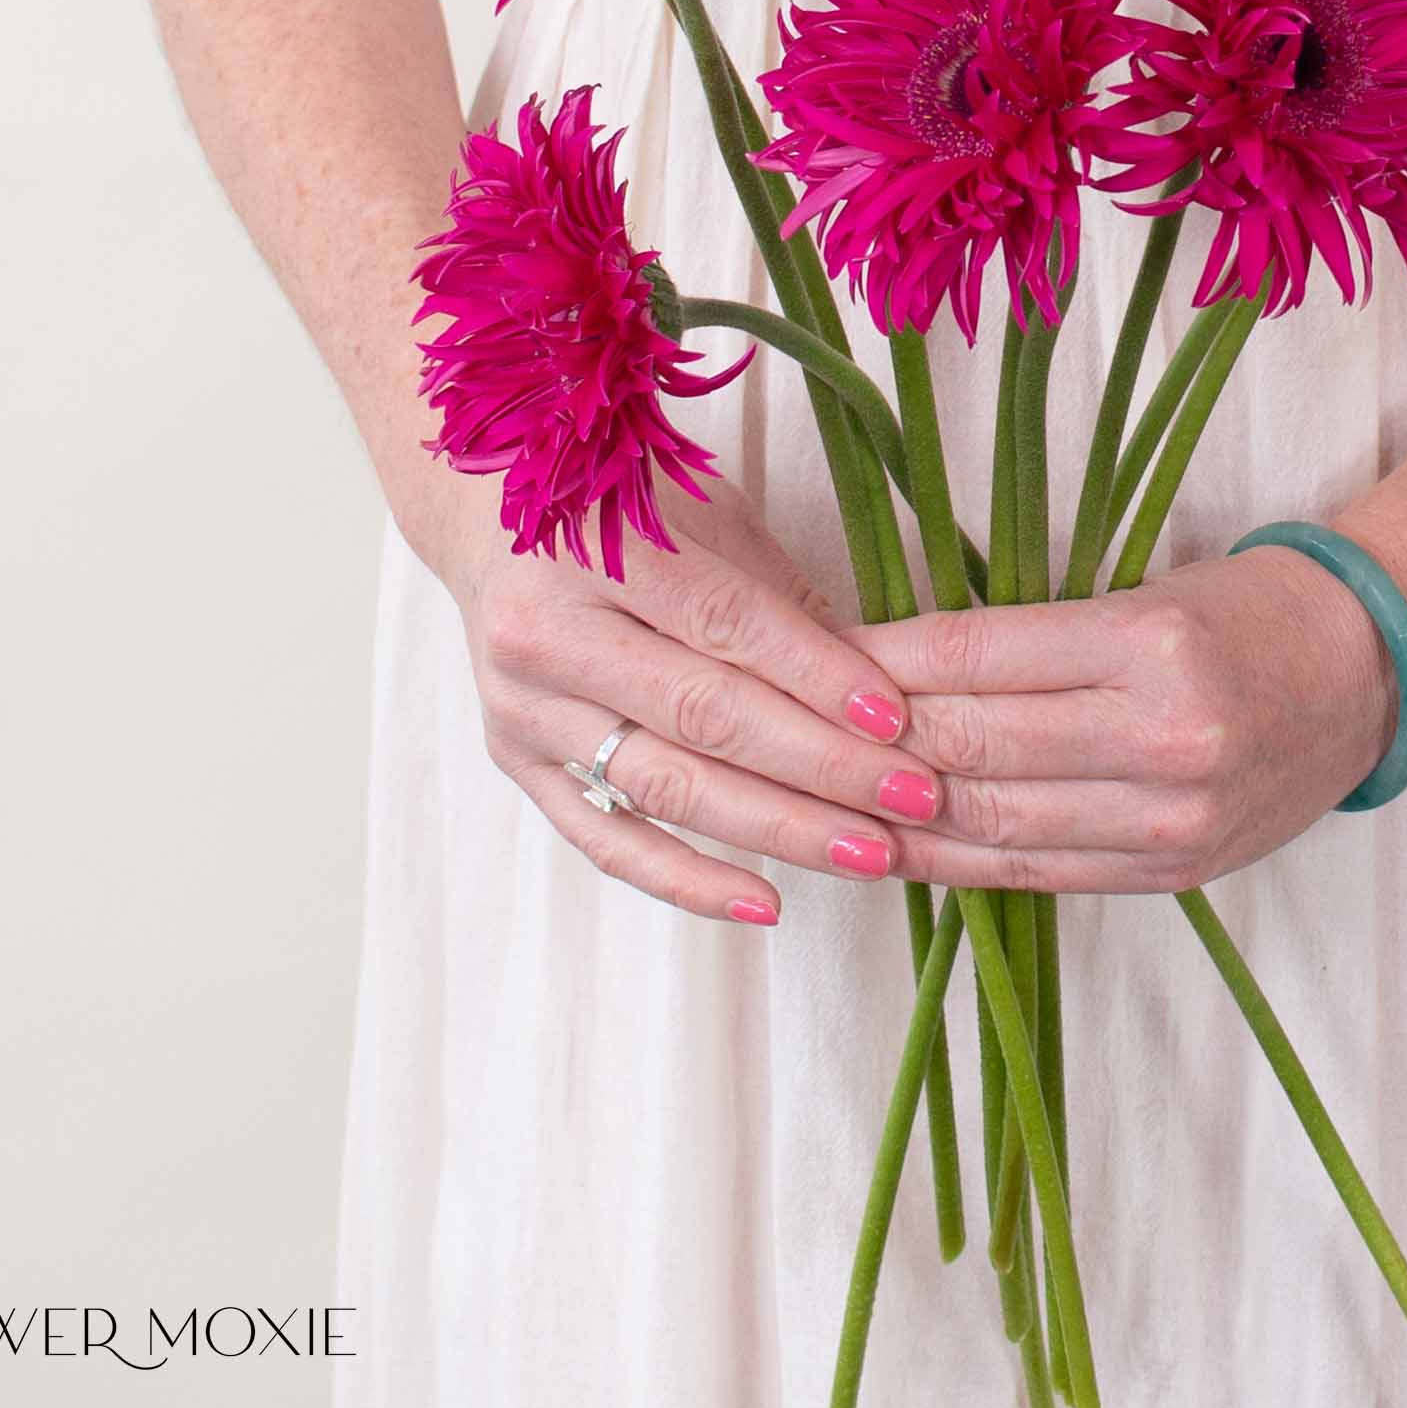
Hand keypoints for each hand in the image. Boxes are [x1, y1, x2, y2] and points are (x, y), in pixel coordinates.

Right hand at [411, 475, 948, 924]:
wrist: (492, 516)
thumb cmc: (624, 504)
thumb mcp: (706, 515)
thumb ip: (778, 600)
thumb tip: (879, 689)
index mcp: (598, 549)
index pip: (726, 625)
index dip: (816, 675)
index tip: (897, 720)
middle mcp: (549, 634)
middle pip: (704, 716)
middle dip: (822, 764)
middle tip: (915, 796)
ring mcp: (526, 709)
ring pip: (667, 787)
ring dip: (779, 829)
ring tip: (871, 853)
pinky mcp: (519, 766)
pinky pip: (608, 842)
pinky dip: (689, 881)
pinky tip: (767, 903)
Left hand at [851, 545, 1402, 894]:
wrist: (1366, 676)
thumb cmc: (1243, 612)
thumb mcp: (1139, 593)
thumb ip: (1028, 638)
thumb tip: (889, 662)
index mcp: (1150, 644)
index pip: (976, 656)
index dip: (880, 660)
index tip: (814, 652)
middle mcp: (1162, 739)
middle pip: (972, 746)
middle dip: (867, 739)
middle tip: (792, 722)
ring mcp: (1169, 822)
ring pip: (990, 823)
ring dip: (893, 811)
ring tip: (816, 793)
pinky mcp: (1171, 874)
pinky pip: (1034, 872)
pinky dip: (953, 861)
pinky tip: (893, 844)